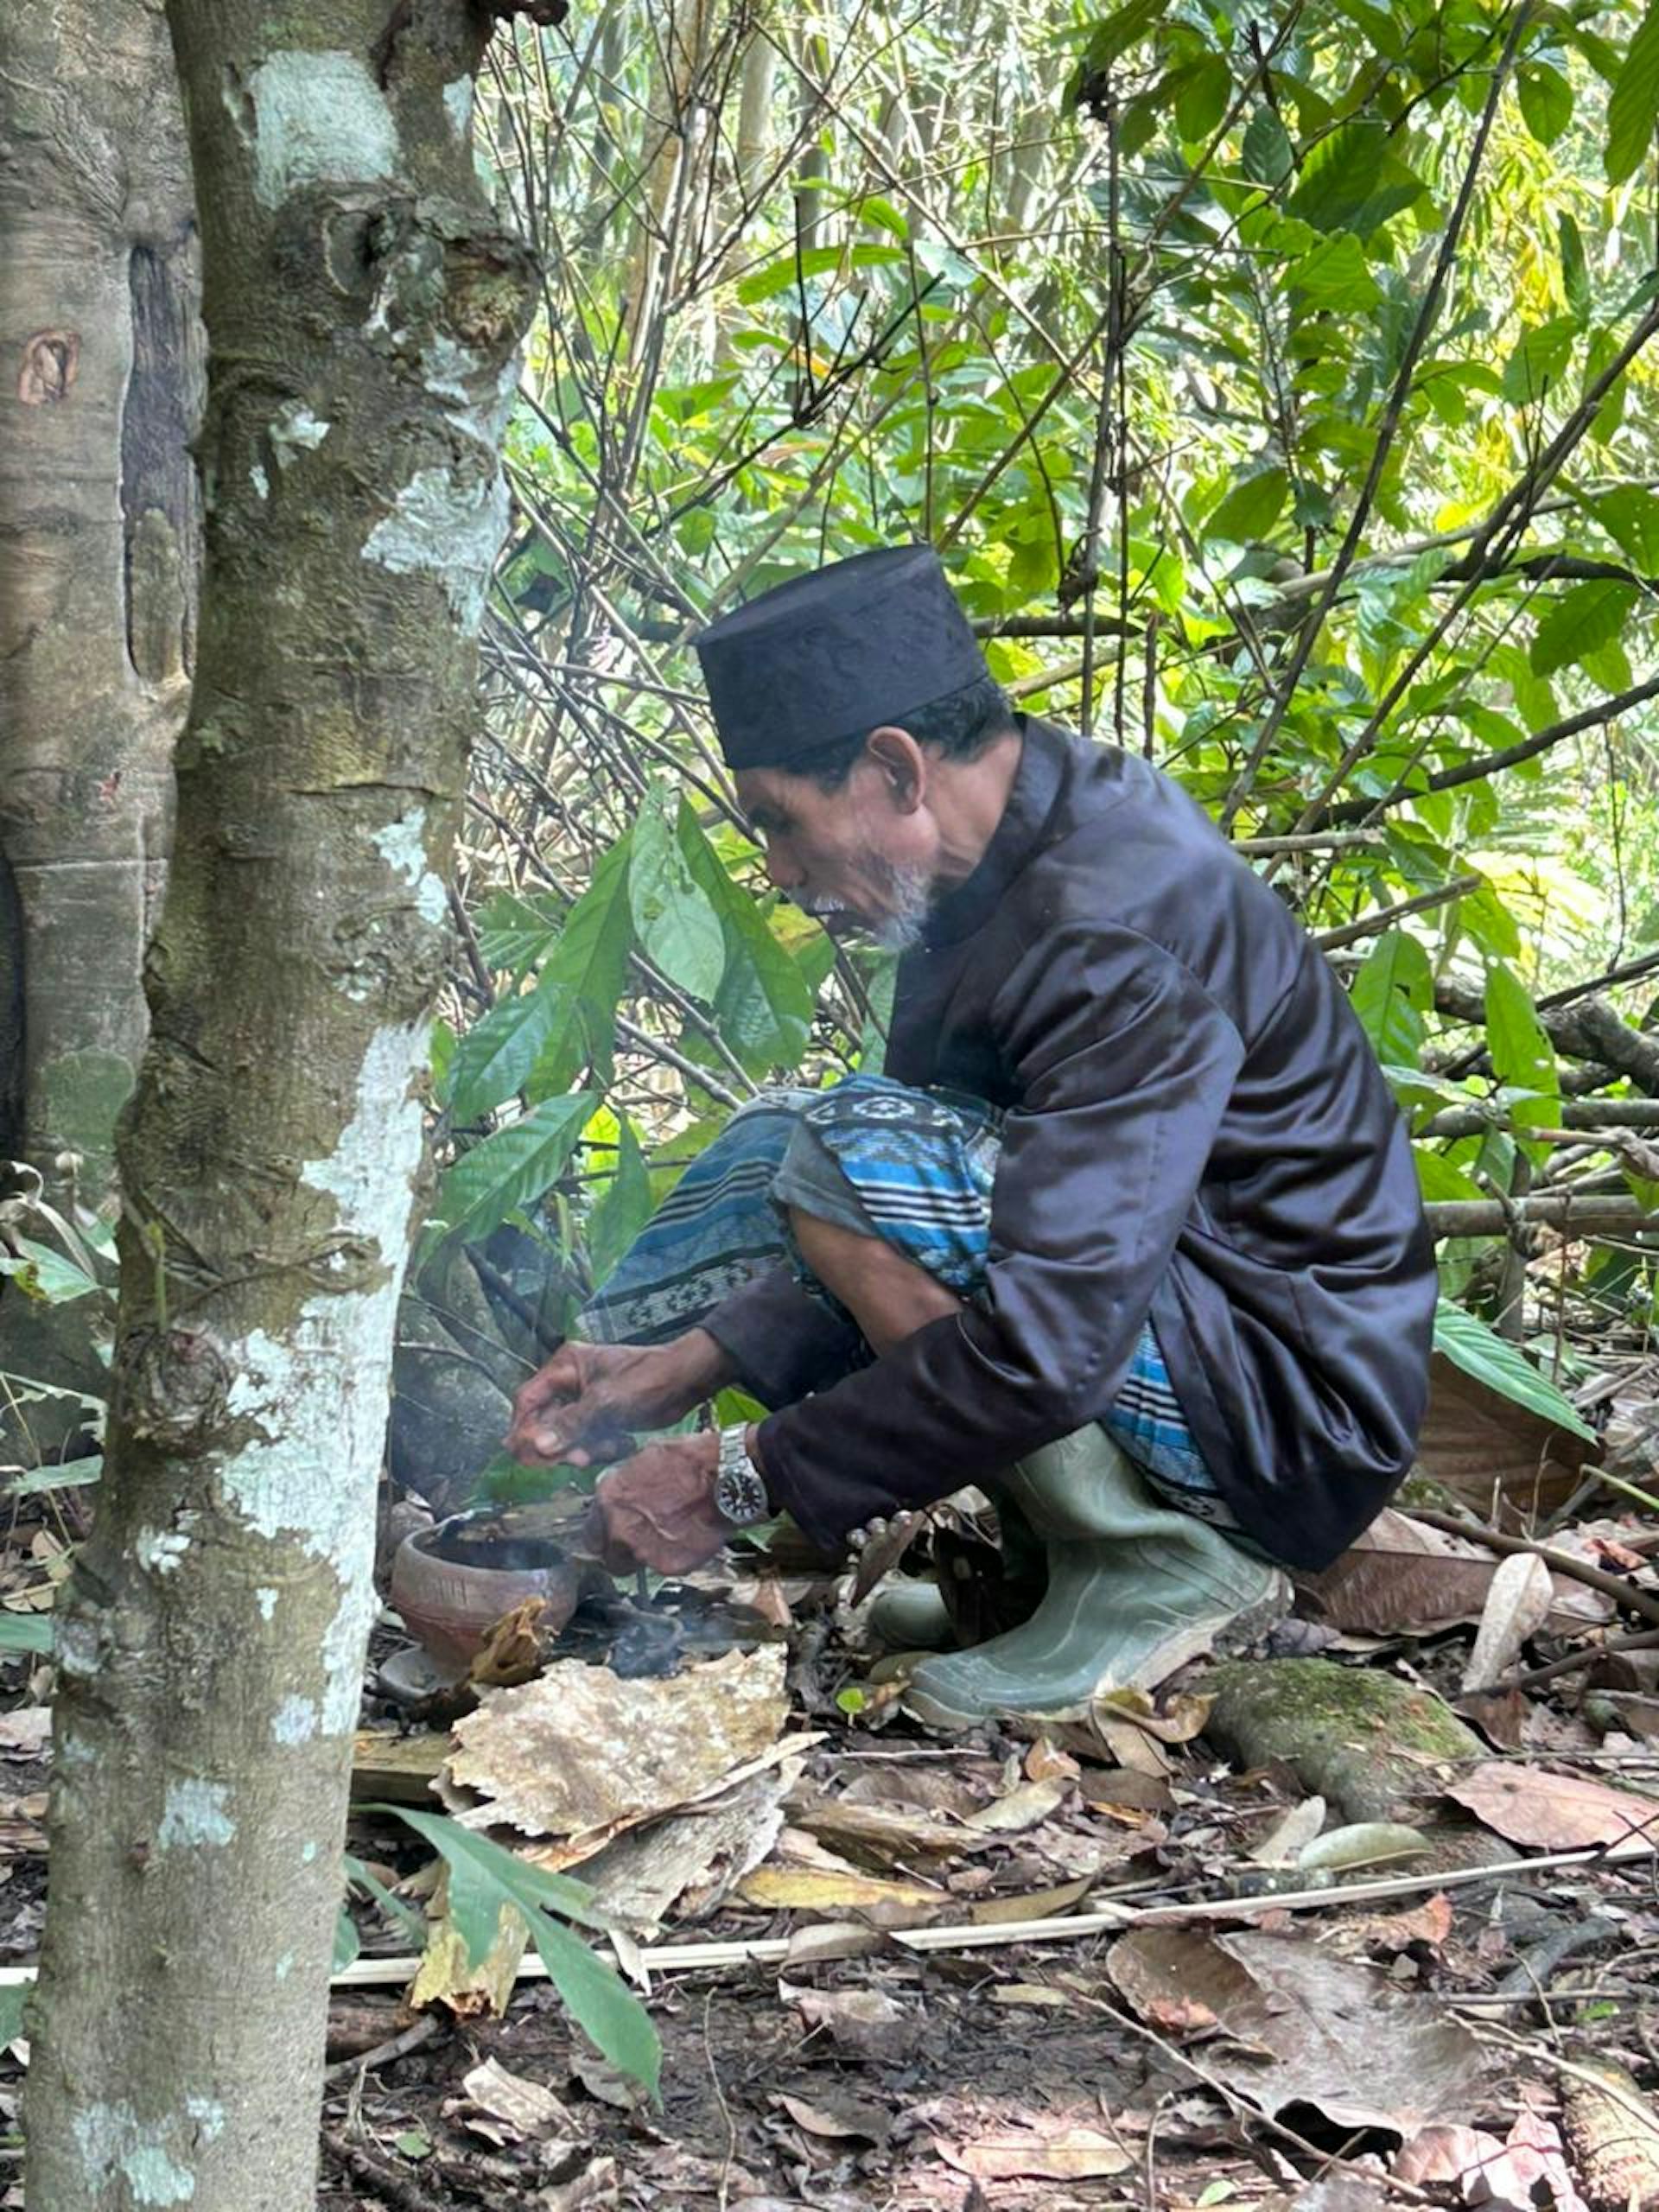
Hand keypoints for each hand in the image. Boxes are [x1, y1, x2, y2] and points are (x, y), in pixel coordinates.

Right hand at [504, 1331, 731, 1468]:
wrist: (687, 1380)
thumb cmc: (648, 1379)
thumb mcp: (607, 1402)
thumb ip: (571, 1424)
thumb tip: (537, 1446)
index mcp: (565, 1367)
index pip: (528, 1400)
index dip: (523, 1429)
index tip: (526, 1455)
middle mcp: (570, 1382)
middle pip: (545, 1422)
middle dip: (560, 1444)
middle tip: (578, 1459)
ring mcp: (586, 1400)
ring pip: (567, 1435)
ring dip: (583, 1449)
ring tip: (609, 1449)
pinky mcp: (602, 1417)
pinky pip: (587, 1440)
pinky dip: (600, 1448)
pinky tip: (622, 1444)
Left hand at [592, 1433, 729, 1576]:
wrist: (725, 1479)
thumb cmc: (690, 1461)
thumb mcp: (645, 1460)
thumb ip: (625, 1486)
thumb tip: (622, 1495)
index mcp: (608, 1498)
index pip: (590, 1534)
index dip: (605, 1534)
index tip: (615, 1533)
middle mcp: (619, 1528)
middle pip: (609, 1557)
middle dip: (621, 1552)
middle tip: (642, 1541)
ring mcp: (642, 1550)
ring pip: (637, 1564)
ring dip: (649, 1554)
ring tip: (673, 1534)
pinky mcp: (668, 1566)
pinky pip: (666, 1567)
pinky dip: (675, 1557)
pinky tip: (689, 1537)